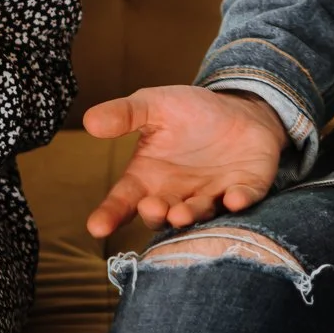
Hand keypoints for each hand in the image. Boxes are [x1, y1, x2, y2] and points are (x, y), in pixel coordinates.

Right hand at [83, 86, 284, 237]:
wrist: (240, 109)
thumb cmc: (191, 112)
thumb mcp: (154, 105)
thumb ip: (125, 114)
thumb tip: (90, 121)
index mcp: (149, 178)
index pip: (124, 200)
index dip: (110, 214)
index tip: (97, 227)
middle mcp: (177, 195)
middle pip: (160, 215)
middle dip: (155, 215)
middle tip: (152, 207)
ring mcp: (210, 196)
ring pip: (198, 214)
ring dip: (190, 216)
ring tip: (181, 213)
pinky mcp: (244, 189)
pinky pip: (242, 199)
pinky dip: (238, 201)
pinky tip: (233, 198)